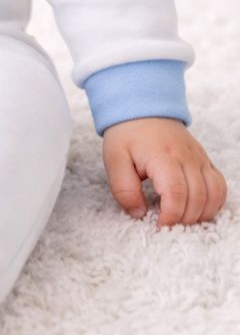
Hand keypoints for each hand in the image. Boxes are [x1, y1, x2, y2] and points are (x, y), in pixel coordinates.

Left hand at [102, 117, 227, 226]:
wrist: (143, 108)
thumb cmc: (127, 135)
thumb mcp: (114, 160)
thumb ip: (124, 189)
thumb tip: (138, 214)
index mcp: (161, 156)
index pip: (176, 192)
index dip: (171, 215)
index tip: (159, 225)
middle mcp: (186, 157)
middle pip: (197, 197)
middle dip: (183, 219)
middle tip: (167, 224)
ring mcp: (199, 158)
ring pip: (214, 194)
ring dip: (200, 214)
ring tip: (180, 219)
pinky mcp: (205, 160)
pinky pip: (219, 186)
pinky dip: (213, 203)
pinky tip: (197, 210)